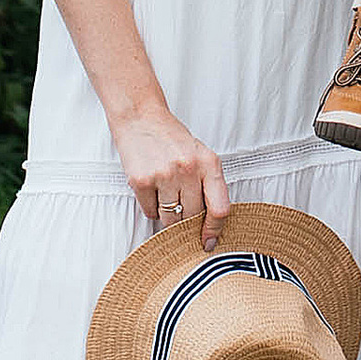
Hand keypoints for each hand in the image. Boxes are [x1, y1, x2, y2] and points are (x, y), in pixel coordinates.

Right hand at [112, 103, 230, 236]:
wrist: (141, 118)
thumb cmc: (172, 139)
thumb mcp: (200, 155)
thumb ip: (209, 185)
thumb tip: (210, 224)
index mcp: (209, 163)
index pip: (220, 208)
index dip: (215, 230)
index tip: (209, 242)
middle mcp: (188, 169)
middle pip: (192, 217)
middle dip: (187, 221)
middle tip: (180, 211)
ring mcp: (163, 175)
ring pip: (170, 219)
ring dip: (168, 216)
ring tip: (165, 195)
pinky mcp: (141, 180)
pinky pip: (150, 212)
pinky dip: (151, 207)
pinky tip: (151, 189)